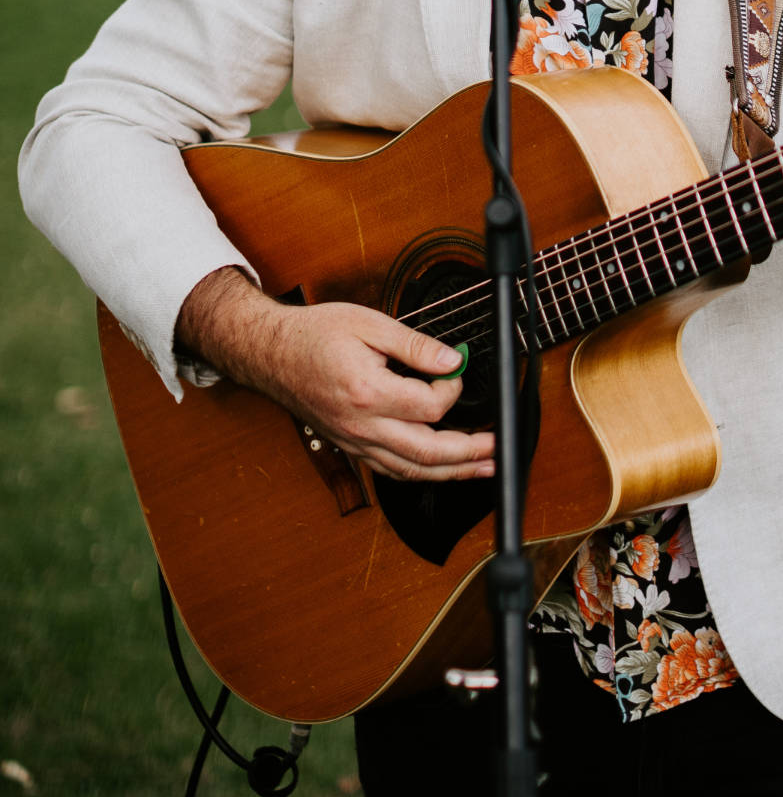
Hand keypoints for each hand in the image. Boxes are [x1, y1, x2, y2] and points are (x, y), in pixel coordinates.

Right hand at [175, 267, 494, 482]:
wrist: (272, 354)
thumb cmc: (315, 335)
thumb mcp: (369, 324)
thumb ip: (414, 345)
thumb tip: (452, 359)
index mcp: (368, 392)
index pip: (429, 406)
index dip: (454, 389)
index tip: (458, 368)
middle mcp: (361, 426)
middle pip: (426, 453)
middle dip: (468, 454)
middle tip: (496, 449)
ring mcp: (355, 442)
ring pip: (410, 470)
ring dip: (451, 472)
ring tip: (482, 468)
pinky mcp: (351, 447)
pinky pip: (390, 469)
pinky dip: (420, 473)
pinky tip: (440, 469)